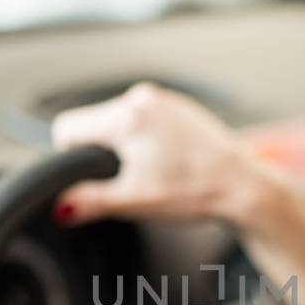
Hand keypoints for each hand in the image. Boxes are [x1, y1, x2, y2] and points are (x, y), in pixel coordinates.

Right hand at [50, 81, 304, 304]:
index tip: (92, 178)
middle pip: (95, 122)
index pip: (68, 127)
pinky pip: (147, 119)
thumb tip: (60, 206)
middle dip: (102, 152)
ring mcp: (164, 99)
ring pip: (122, 121)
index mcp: (126, 117)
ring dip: (126, 146)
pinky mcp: (181, 106)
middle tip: (131, 180)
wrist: (243, 186)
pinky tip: (169, 162)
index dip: (70, 156)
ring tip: (155, 172)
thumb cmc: (194, 191)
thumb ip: (90, 201)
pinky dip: (149, 139)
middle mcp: (142, 98)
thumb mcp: (134, 201)